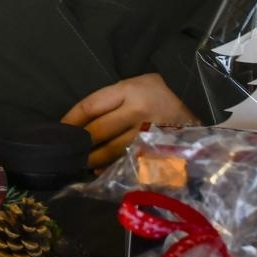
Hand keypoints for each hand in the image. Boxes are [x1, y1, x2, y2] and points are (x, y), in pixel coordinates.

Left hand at [60, 72, 196, 168]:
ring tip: (83, 162)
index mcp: (127, 91)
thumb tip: (82, 125)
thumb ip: (110, 103)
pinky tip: (103, 170)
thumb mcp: (132, 85)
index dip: (72, 120)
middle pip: (99, 131)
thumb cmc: (157, 90)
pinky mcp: (160, 148)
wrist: (196, 96)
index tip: (60, 129)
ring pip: (113, 149)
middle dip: (81, 143)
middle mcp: (137, 111)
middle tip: (68, 151)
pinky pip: (131, 161)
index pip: (90, 107)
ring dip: (94, 158)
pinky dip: (113, 167)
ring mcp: (149, 132)